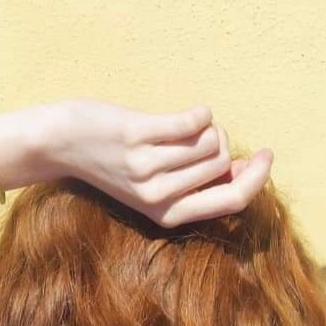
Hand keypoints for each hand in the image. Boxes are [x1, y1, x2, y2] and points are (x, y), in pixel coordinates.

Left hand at [47, 97, 273, 227]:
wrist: (59, 143)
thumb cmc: (112, 160)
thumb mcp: (153, 186)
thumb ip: (194, 184)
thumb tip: (240, 168)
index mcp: (167, 214)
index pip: (230, 201)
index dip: (257, 178)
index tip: (265, 155)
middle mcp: (157, 197)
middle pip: (221, 163)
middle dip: (220, 142)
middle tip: (198, 135)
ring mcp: (146, 167)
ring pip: (209, 141)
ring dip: (206, 126)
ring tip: (184, 126)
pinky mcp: (137, 137)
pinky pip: (193, 121)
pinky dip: (201, 112)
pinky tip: (194, 111)